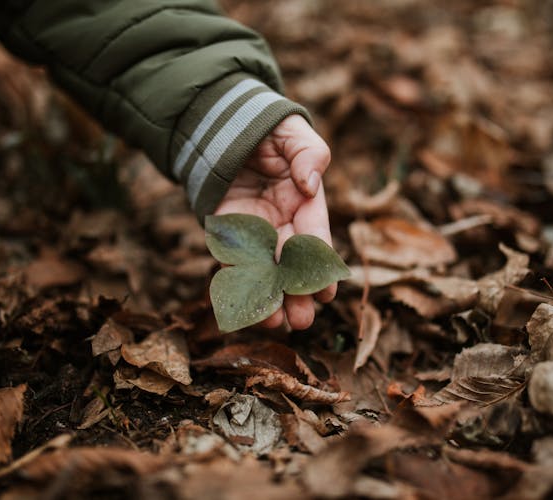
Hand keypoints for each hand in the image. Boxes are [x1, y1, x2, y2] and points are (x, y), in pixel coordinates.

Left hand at [214, 114, 334, 329]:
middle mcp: (283, 222)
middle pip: (292, 264)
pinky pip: (232, 262)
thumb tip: (311, 183)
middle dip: (298, 293)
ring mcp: (256, 231)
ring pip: (265, 271)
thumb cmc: (269, 129)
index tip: (325, 291)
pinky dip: (237, 284)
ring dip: (270, 298)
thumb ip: (309, 154)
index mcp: (305, 202)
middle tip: (303, 321)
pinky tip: (242, 306)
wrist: (227, 126)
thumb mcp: (294, 133)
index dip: (319, 264)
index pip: (314, 236)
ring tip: (274, 323)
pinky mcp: (229, 233)